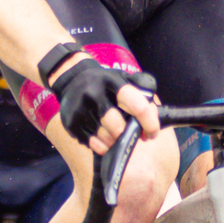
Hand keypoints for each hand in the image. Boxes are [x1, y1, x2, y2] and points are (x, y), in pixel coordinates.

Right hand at [42, 46, 158, 154]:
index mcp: (113, 81)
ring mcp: (80, 108)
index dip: (149, 123)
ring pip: (105, 137)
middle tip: (129, 134)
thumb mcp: (122, 80)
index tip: (152, 133)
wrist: (71, 77)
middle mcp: (94, 92)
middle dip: (127, 134)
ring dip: (114, 141)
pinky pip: (92, 144)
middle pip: (118, 126)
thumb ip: (140, 96)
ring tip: (114, 135)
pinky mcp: (71, 122)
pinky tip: (102, 138)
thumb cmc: (105, 83)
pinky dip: (101, 146)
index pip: (137, 105)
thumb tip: (153, 118)